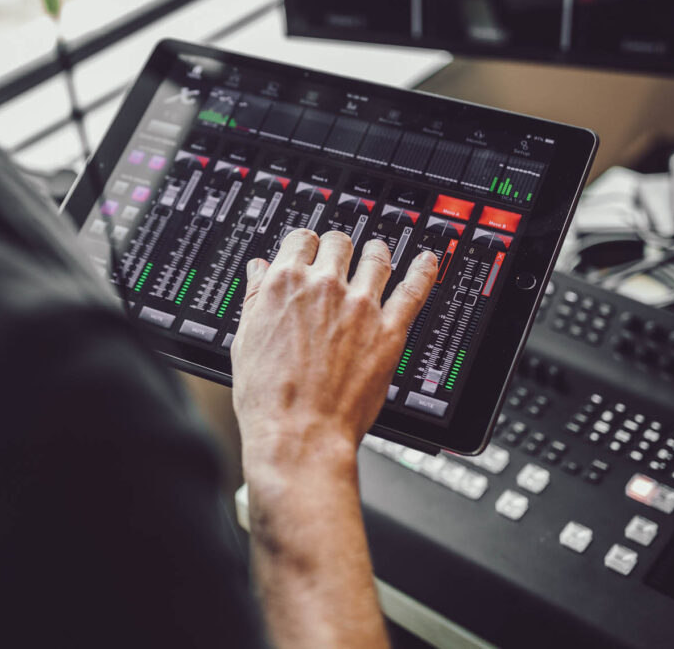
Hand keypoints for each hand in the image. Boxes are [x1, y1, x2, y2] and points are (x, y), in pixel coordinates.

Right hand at [231, 229, 436, 467]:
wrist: (299, 433)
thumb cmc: (268, 397)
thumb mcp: (245, 339)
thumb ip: (255, 297)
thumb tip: (259, 270)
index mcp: (285, 284)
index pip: (301, 240)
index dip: (305, 244)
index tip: (309, 250)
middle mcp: (324, 286)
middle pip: (339, 244)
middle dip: (338, 247)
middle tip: (339, 256)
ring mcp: (360, 306)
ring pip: (376, 258)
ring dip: (376, 252)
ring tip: (377, 253)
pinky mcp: (390, 330)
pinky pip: (414, 290)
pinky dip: (424, 271)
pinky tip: (427, 262)